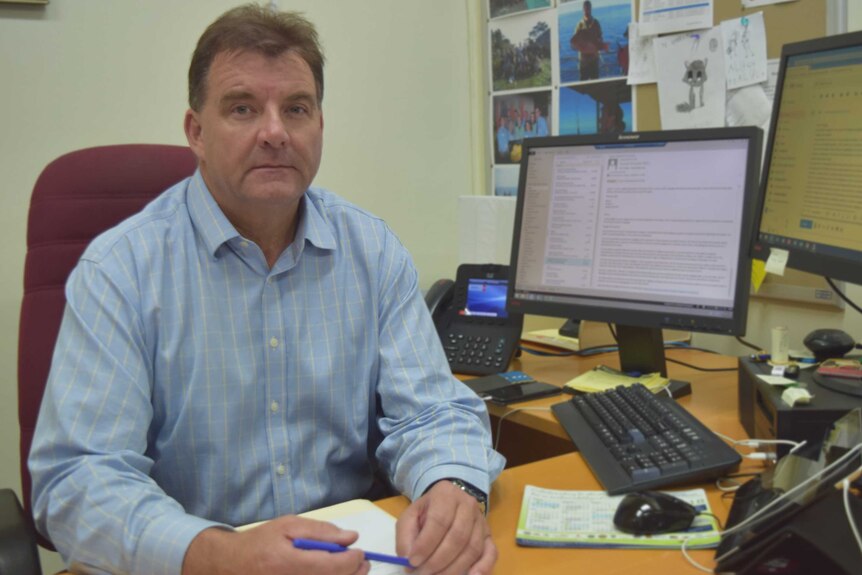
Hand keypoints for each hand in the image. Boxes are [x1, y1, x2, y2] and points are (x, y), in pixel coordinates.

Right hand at [182, 515, 369, 574]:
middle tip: (361, 562)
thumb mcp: (289, 525)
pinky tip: (330, 574)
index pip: (333, 566)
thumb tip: (351, 537)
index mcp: (290, 563)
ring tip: (349, 569)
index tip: (360, 552)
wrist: (231, 565)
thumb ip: (321, 531)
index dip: (353, 560)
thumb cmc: (261, 542)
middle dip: (354, 572)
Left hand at [396, 480, 495, 574]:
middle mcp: (468, 504)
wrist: (447, 503)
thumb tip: (408, 557)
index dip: (426, 544)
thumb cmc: (427, 512)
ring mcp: (481, 520)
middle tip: (422, 574)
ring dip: (454, 568)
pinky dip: (483, 568)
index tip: (413, 561)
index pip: (439, 521)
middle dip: (438, 561)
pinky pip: (491, 553)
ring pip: (472, 548)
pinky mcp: (489, 536)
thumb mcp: (410, 516)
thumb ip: (405, 535)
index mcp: (446, 494)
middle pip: (457, 537)